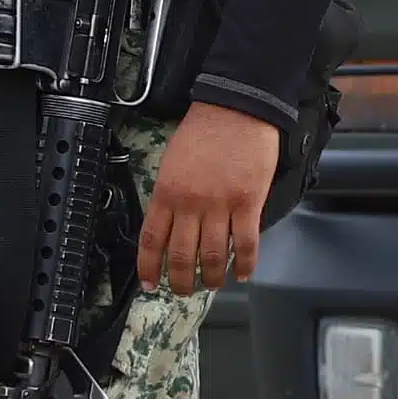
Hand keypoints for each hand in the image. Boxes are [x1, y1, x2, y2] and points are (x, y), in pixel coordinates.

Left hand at [139, 101, 281, 296]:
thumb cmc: (204, 130)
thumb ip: (170, 194)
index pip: (152, 240)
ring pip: (212, 256)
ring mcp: (220, 206)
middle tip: (184, 290)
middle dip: (181, 280)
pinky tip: (243, 274)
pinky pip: (245, 243)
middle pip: (181, 255)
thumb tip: (173, 224)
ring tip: (213, 285)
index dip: (149, 267)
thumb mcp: (172, 161)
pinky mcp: (248, 203)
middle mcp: (190, 204)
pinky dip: (244, 263)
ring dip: (212, 277)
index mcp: (166, 192)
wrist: (237, 108)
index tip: (150, 283)